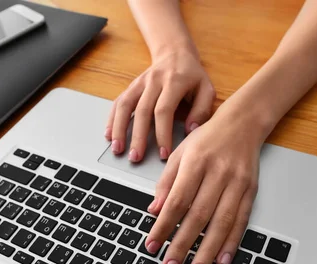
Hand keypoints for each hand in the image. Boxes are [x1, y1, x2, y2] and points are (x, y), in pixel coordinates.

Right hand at [105, 47, 214, 161]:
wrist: (175, 53)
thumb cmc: (193, 76)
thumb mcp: (207, 89)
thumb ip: (202, 110)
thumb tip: (190, 131)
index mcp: (174, 82)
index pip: (163, 110)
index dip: (162, 134)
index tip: (163, 154)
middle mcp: (154, 81)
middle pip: (142, 111)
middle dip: (138, 137)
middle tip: (136, 158)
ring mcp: (140, 83)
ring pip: (125, 105)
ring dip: (119, 129)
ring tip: (117, 149)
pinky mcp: (131, 86)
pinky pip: (119, 102)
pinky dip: (112, 119)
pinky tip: (109, 135)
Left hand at [143, 107, 265, 263]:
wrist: (243, 124)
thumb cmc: (207, 139)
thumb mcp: (180, 153)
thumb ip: (166, 183)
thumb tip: (153, 212)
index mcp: (195, 163)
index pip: (176, 201)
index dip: (164, 226)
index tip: (152, 246)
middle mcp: (217, 173)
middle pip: (198, 216)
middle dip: (183, 245)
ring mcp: (237, 183)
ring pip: (221, 222)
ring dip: (208, 251)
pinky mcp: (251, 191)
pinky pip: (241, 221)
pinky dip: (231, 242)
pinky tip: (222, 260)